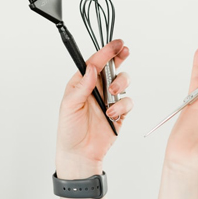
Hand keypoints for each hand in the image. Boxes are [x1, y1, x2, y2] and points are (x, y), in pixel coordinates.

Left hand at [55, 39, 131, 177]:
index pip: (95, 62)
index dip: (105, 51)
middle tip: (124, 51)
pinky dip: (122, 106)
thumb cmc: (69, 129)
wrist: (80, 154)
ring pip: (123, 81)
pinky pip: (128, 102)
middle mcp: (97, 88)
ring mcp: (109, 99)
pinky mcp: (119, 112)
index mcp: (82, 83)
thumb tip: (92, 68)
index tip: (116, 44)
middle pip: (112, 66)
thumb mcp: (70, 105)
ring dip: (120, 84)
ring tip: (112, 94)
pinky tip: (112, 114)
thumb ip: (83, 86)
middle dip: (119, 57)